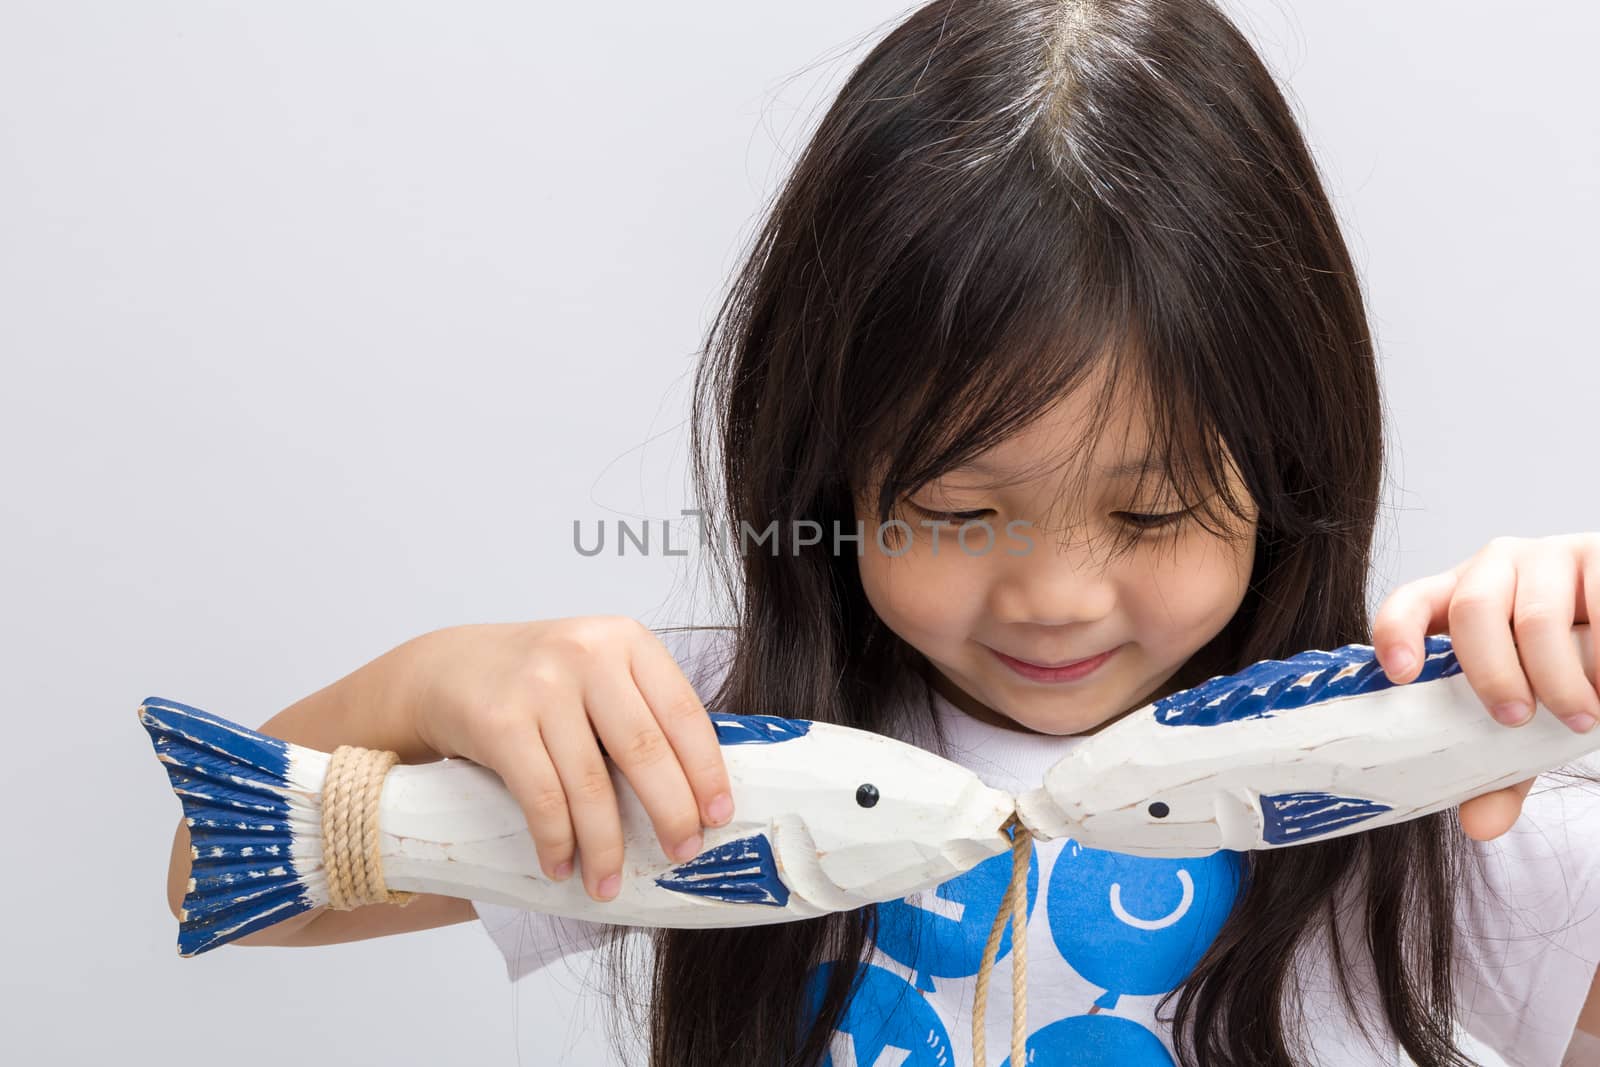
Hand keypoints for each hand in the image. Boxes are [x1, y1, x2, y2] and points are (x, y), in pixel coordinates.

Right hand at [407, 616, 733, 901]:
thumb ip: (642, 710)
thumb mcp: (598, 671)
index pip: (682, 712)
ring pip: (591, 784)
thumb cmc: (541, 680)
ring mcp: (541, 685)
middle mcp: (587, 655)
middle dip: (670, 813)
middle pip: (644, 750)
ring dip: (605, 846)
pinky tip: (562, 866)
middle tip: (682, 854)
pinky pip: (542, 797)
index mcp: (626, 640)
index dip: (705, 770)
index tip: (719, 816)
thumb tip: (697, 793)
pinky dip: (556, 841)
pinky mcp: (500, 721)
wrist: (448, 668)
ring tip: (609, 883)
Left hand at [1373, 533, 1599, 841]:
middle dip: (1492, 672)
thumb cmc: (1560, 666)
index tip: (1400, 674)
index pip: (1407, 603)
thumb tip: (1480, 825)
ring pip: (1538, 616)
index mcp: (1454, 600)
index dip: (1395, 632)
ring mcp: (1547, 556)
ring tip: (1582, 719)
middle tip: (1515, 719)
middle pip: (1472, 610)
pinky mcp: (1599, 552)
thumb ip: (1500, 764)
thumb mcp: (1527, 711)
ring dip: (1559, 676)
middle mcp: (1493, 567)